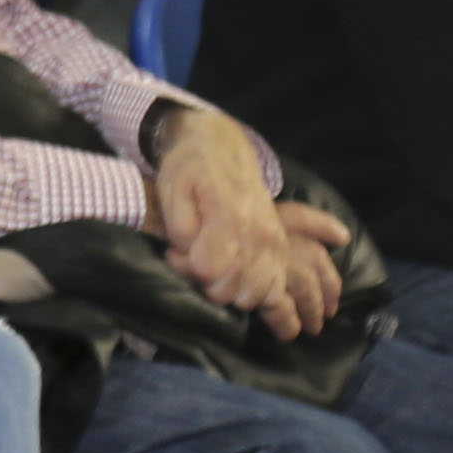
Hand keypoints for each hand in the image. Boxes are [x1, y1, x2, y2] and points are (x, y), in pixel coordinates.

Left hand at [145, 110, 347, 338]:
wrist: (220, 150)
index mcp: (231, 219)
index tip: (175, 254)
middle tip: (190, 263)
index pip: (208, 270)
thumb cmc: (190, 170)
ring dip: (232, 294)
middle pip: (231, 289)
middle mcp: (259, 235)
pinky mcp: (279, 248)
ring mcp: (274, 244)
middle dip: (206, 285)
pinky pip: (280, 289)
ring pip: (259, 295)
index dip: (186, 268)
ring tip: (214, 274)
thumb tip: (187, 254)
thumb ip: (179, 226)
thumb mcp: (173, 190)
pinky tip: (252, 300)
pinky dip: (269, 302)